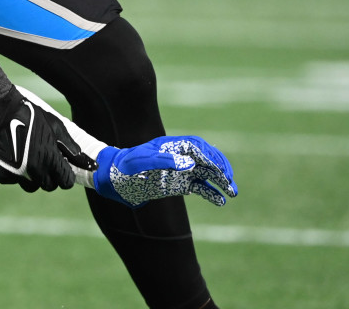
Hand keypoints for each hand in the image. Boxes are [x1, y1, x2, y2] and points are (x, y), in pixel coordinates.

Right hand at [0, 85, 95, 192]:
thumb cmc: (28, 115)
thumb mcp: (54, 126)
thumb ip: (70, 146)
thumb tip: (84, 161)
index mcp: (49, 159)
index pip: (66, 182)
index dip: (65, 175)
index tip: (62, 167)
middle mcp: (34, 170)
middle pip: (49, 186)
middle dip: (50, 176)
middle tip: (44, 161)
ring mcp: (16, 174)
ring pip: (31, 185)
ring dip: (32, 177)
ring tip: (27, 159)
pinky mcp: (1, 174)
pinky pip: (13, 180)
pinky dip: (15, 172)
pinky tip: (12, 156)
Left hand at [93, 135, 237, 207]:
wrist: (115, 179)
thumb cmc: (126, 166)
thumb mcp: (141, 161)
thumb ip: (163, 160)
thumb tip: (189, 163)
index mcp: (171, 146)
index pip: (197, 146)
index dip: (210, 155)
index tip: (218, 168)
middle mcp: (178, 156)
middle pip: (206, 158)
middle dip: (220, 167)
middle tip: (230, 181)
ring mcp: (180, 170)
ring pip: (206, 173)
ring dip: (220, 181)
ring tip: (233, 192)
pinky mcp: (179, 183)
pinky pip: (199, 187)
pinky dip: (210, 193)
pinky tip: (220, 201)